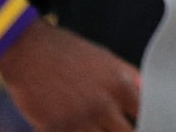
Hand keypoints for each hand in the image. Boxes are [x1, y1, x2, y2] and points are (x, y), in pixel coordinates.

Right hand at [0, 20, 140, 130]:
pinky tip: (75, 124)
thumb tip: (146, 97)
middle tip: (117, 124)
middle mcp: (101, 107)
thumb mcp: (108, 60)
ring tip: (95, 122)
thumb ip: (130, 80)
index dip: (146, 119)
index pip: (146, 114)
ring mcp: (77, 121)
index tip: (140, 119)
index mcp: (120, 86)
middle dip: (123, 129)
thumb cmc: (70, 53)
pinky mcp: (52, 130)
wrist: (29, 51)